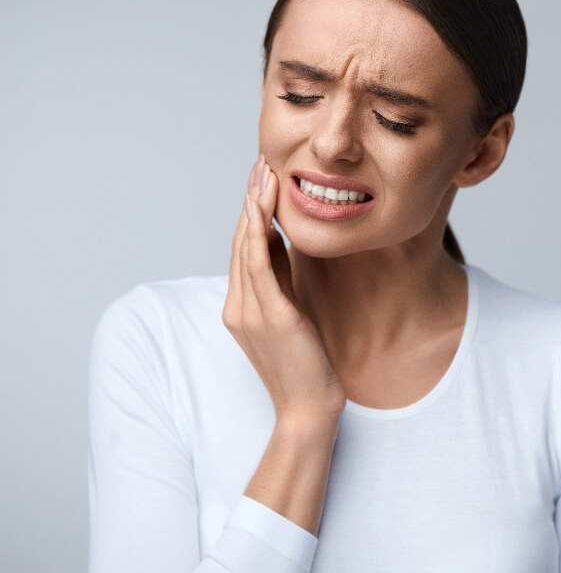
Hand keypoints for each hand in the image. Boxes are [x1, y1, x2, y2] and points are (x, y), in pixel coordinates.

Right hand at [223, 155, 345, 425]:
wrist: (310, 409)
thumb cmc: (306, 364)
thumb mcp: (291, 313)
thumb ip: (282, 282)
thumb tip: (282, 244)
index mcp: (242, 306)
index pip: (244, 249)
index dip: (252, 212)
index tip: (262, 178)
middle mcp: (238, 306)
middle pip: (241, 241)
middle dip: (251, 199)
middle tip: (261, 163)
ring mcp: (251, 312)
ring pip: (246, 247)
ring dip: (254, 206)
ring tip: (264, 172)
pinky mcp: (272, 317)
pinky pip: (258, 266)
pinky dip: (256, 233)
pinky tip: (261, 206)